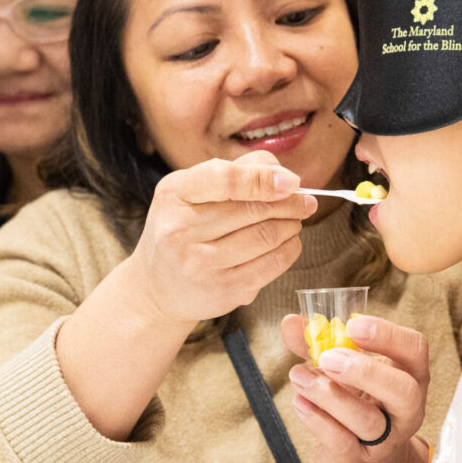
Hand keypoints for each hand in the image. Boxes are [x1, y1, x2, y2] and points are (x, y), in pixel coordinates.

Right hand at [119, 153, 315, 328]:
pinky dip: (289, 249)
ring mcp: (201, 264)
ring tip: (294, 220)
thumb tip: (284, 174)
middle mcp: (181, 230)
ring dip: (291, 224)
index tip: (291, 182)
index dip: (264, 178)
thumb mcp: (190, 192)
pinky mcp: (223, 290)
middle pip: (253, 209)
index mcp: (174, 195)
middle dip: (289, 202)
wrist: (157, 288)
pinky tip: (288, 242)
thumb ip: (235, 172)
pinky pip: (272, 264)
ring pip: (267, 236)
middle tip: (304, 201)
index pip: (224, 179)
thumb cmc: (182, 230)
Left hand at [283, 313, 430, 462]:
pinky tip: (300, 401)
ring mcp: (385, 440)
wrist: (360, 462)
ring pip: (367, 420)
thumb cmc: (356, 404)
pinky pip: (341, 442)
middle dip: (365, 371)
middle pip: (403, 390)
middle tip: (327, 358)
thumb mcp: (342, 371)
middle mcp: (405, 409)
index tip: (352, 325)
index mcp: (409, 375)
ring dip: (329, 395)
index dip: (388, 335)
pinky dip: (317, 419)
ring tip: (299, 376)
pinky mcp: (358, 462)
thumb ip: (318, 345)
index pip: (414, 350)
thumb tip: (290, 323)